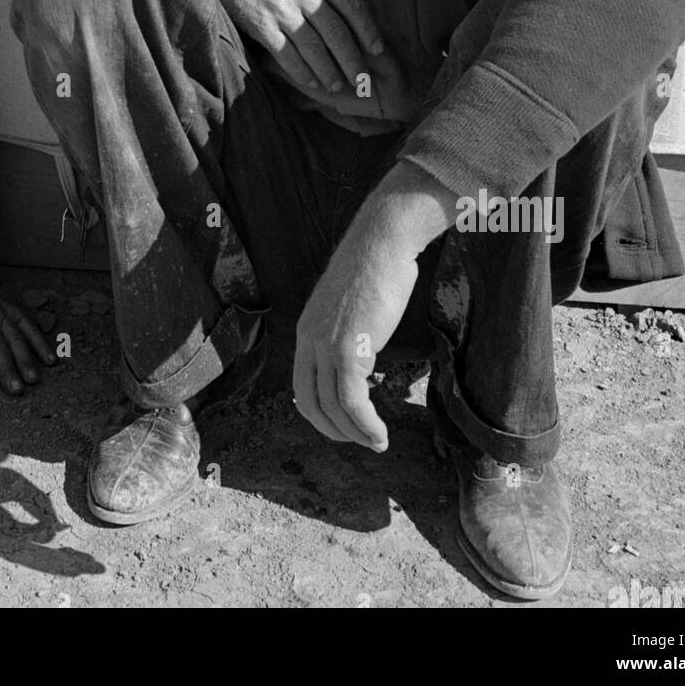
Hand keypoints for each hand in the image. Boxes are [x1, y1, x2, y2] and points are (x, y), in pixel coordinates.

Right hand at [207, 0, 384, 92]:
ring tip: (338, 86)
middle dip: (353, 60)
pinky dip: (301, 71)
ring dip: (329, 71)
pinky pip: (286, 53)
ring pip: (314, 47)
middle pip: (337, 31)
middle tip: (363, 80)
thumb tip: (353, 10)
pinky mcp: (259, 22)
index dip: (369, 31)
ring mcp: (280, 6)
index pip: (353, 4)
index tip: (378, 50)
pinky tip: (310, 82)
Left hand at [293, 167, 454, 448]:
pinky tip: (380, 433)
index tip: (344, 424)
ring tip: (377, 443)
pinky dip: (366, 425)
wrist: (382, 242)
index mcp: (306, 330)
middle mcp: (309, 340)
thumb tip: (361, 349)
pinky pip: (353, 401)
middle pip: (311, 403)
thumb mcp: (350, 303)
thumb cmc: (375, 267)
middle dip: (335, 430)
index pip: (302, 385)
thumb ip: (346, 328)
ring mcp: (326, 345)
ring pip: (334, 408)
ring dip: (356, 434)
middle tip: (360, 441)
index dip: (321, 412)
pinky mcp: (348, 349)